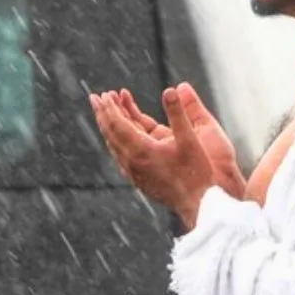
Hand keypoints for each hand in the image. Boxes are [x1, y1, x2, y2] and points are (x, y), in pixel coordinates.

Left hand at [91, 90, 212, 228]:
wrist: (199, 204)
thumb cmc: (197, 172)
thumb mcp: (190, 139)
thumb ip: (178, 113)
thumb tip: (170, 89)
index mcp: (141, 151)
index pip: (118, 124)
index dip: (111, 107)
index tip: (106, 94)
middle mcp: (132, 163)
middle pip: (110, 134)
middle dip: (103, 114)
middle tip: (95, 97)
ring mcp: (134, 173)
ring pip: (115, 145)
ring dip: (110, 126)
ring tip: (109, 110)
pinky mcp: (139, 179)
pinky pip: (121, 155)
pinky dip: (118, 139)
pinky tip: (121, 135)